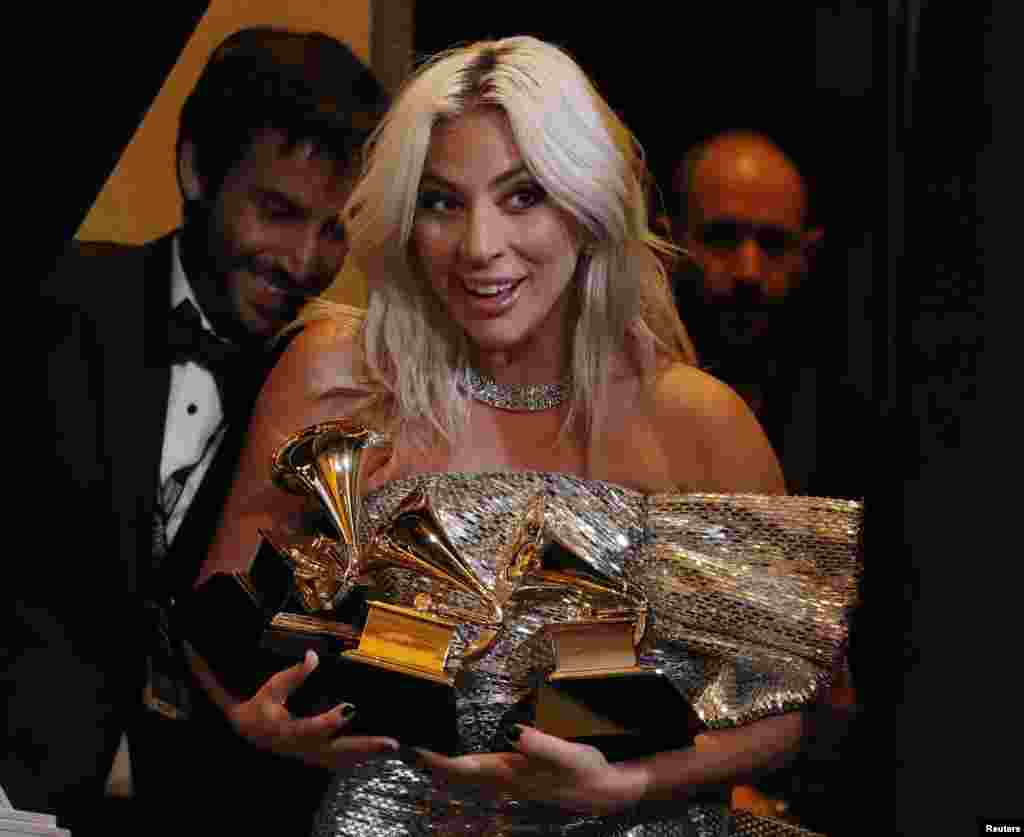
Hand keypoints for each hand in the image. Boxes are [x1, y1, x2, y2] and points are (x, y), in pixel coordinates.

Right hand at [185, 643, 398, 769]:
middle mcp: (303, 748)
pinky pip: (342, 761)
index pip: (312, 729)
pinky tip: (380, 753)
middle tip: (392, 743)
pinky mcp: (317, 757)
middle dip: (366, 747)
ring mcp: (311, 756)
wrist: (248, 735)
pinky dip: (362, 757)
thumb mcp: (270, 690)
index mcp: (288, 732)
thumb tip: (313, 656)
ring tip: (394, 747)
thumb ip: (293, 676)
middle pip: (338, 751)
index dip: (330, 721)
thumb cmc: (260, 708)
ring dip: (369, 754)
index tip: (350, 708)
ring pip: (344, 760)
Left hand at [409, 725, 647, 815]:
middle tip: (404, 751)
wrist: (607, 793)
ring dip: (443, 772)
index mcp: (510, 774)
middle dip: (430, 767)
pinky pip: (479, 780)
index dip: (436, 761)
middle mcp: (504, 784)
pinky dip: (461, 774)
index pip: (464, 769)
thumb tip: (512, 732)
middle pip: (458, 777)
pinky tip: (457, 769)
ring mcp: (510, 787)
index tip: (413, 750)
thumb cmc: (586, 771)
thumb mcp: (568, 755)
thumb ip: (540, 745)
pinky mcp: (517, 783)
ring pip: (466, 781)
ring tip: (420, 759)